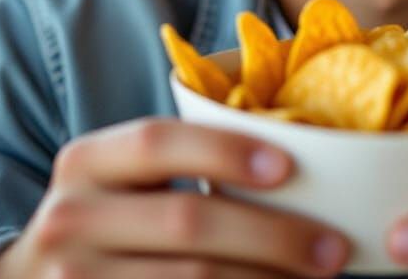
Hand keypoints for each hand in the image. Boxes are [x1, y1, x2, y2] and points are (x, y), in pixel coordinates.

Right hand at [0, 116, 349, 278]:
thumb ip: (181, 158)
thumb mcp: (122, 176)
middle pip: (186, 222)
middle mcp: (72, 218)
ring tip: (320, 278)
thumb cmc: (107, 214)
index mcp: (87, 160)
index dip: (223, 151)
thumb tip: (299, 162)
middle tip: (335, 250)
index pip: (158, 142)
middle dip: (272, 236)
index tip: (288, 167)